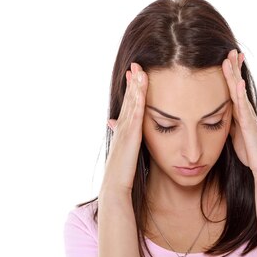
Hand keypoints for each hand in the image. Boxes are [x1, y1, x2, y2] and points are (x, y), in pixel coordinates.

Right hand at [101, 62, 147, 194]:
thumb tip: (124, 138)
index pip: (128, 109)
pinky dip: (137, 101)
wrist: (114, 190)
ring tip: (140, 70)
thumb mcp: (125, 158)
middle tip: (136, 66)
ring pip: (131, 105)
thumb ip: (126, 147)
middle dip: (132, 84)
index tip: (134, 78)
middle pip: (128, 102)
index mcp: (123, 134)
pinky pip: (134, 115)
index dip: (131, 93)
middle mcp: (122, 130)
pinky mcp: (129, 137)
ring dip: (135, 87)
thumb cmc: (122, 178)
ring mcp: (124, 133)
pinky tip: (141, 90)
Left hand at [222, 49, 256, 176]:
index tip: (227, 58)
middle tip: (231, 50)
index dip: (231, 74)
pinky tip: (237, 82)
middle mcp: (245, 111)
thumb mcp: (234, 134)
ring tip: (231, 59)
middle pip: (237, 85)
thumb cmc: (249, 152)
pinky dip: (240, 94)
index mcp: (240, 113)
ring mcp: (248, 116)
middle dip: (235, 67)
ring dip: (235, 75)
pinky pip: (243, 107)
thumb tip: (217, 116)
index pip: (234, 89)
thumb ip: (228, 122)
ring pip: (239, 92)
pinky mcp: (249, 124)